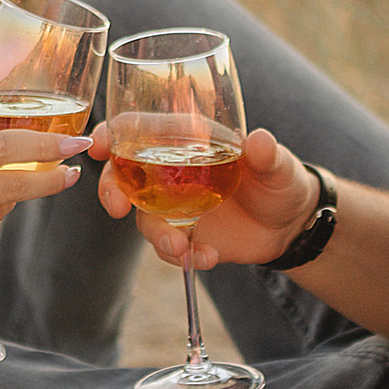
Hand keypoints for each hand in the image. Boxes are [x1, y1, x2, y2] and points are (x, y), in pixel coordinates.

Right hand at [90, 120, 315, 274]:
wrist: (290, 225)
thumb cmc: (281, 180)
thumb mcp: (279, 165)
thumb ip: (268, 155)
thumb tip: (259, 141)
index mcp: (187, 140)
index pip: (138, 129)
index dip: (112, 134)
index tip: (98, 146)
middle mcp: (171, 172)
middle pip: (123, 176)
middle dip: (111, 190)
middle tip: (115, 208)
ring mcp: (174, 206)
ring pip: (144, 218)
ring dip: (157, 235)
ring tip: (183, 249)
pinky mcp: (184, 236)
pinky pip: (168, 248)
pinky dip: (183, 257)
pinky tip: (208, 259)